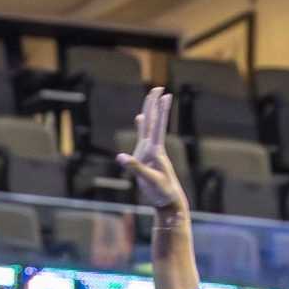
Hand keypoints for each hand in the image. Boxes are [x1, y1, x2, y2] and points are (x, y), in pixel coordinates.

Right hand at [116, 87, 186, 211]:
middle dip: (155, 104)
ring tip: (151, 97)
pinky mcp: (146, 157)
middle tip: (158, 87)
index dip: (161, 110)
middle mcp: (153, 148)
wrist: (168, 201)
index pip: (158, 126)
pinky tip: (140, 119)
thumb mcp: (149, 180)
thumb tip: (120, 157)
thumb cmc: (161, 192)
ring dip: (149, 112)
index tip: (165, 95)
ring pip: (148, 127)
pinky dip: (141, 127)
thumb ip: (135, 167)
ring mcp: (149, 151)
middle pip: (153, 122)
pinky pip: (142, 137)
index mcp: (155, 151)